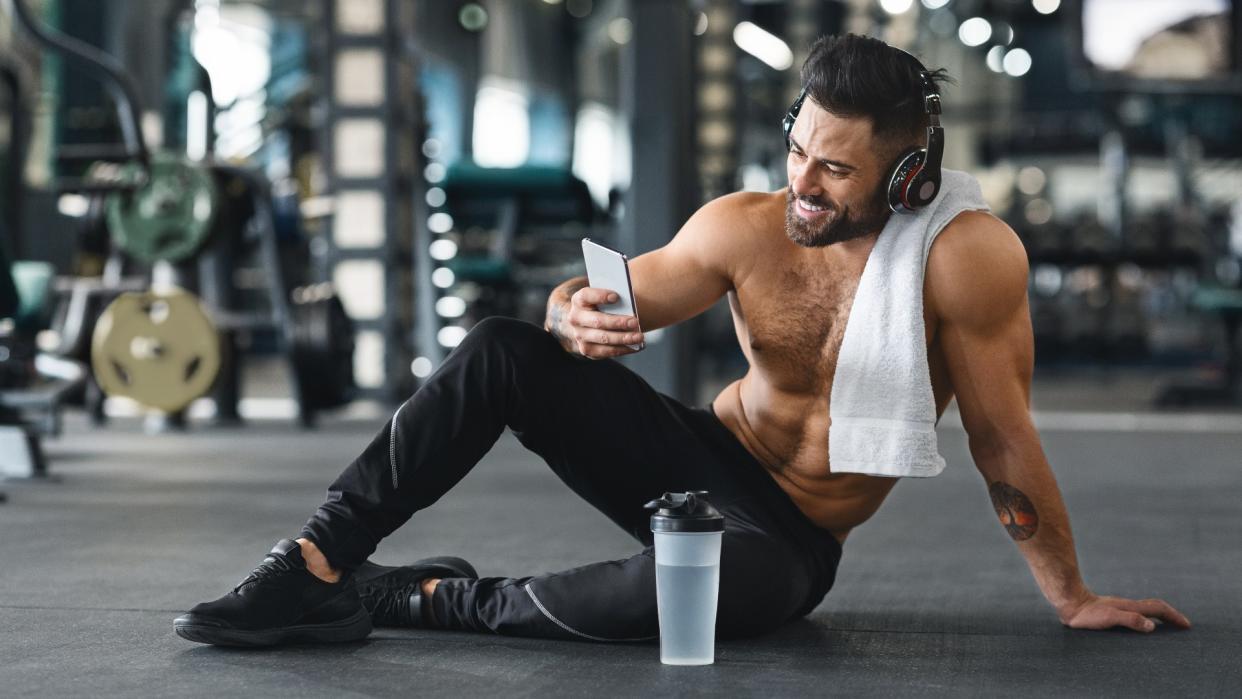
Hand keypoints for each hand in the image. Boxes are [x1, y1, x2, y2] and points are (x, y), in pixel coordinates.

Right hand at [563, 287, 643, 358]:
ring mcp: (579, 336)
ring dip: (623, 338)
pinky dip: (623, 349)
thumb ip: (614, 297)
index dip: (600, 296)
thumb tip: (630, 304)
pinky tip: (636, 346)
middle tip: (635, 322)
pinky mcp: (587, 350)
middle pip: (598, 321)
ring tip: (639, 337)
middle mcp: (575, 318)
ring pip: (603, 338)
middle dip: (618, 322)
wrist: (588, 321)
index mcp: (579, 300)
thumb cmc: (603, 305)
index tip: (616, 296)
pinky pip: (606, 352)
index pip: (587, 295)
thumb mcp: (605, 297)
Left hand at [1059, 592, 1190, 632]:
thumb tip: (1152, 626)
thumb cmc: (1087, 614)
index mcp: (1131, 607)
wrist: (1068, 603)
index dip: (1173, 616)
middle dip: (1170, 615)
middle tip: (1182, 625)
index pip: (1158, 609)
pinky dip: (1145, 617)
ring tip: (1168, 625)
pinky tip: (1139, 624)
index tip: (1186, 625)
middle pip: (1154, 607)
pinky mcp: (1110, 611)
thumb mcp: (1109, 618)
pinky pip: (1135, 613)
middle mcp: (1127, 605)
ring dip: (1159, 616)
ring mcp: (1119, 607)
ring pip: (1145, 609)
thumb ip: (1130, 620)